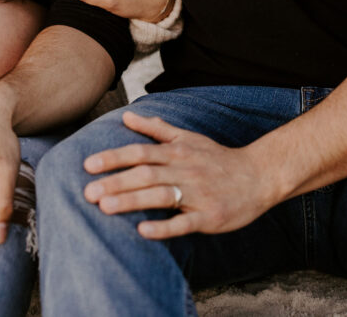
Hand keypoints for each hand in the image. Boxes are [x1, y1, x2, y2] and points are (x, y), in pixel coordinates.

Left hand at [82, 111, 274, 239]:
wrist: (259, 176)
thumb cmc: (218, 158)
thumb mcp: (189, 138)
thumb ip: (157, 128)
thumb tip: (127, 116)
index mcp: (178, 152)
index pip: (140, 152)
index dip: (114, 157)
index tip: (87, 164)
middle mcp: (185, 170)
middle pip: (145, 174)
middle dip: (115, 182)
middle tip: (87, 193)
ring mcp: (198, 194)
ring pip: (161, 196)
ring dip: (132, 201)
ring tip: (105, 208)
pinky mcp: (209, 217)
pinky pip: (184, 223)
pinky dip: (164, 227)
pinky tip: (142, 231)